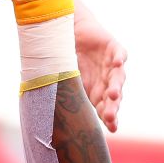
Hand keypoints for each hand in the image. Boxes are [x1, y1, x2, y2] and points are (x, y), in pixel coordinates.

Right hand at [74, 0, 125, 132]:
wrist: (69, 33)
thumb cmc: (64, 59)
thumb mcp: (62, 80)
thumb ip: (61, 93)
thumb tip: (43, 115)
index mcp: (97, 92)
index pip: (105, 108)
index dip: (109, 118)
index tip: (112, 129)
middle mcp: (107, 81)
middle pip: (113, 97)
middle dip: (112, 107)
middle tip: (110, 116)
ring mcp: (111, 66)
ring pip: (118, 78)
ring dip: (116, 86)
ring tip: (114, 95)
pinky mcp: (114, 49)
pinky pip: (119, 55)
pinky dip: (119, 59)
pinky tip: (118, 63)